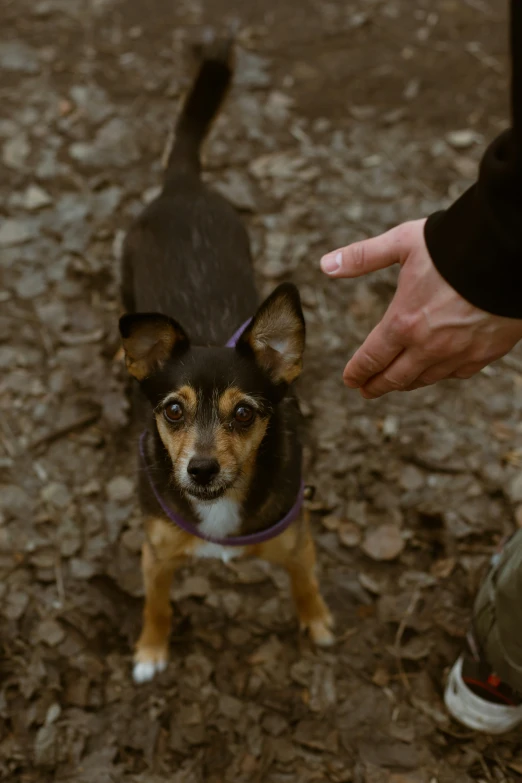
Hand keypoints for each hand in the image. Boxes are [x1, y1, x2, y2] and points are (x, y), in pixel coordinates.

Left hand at [320, 219, 521, 397]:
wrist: (510, 250)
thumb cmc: (455, 243)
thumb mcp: (403, 243)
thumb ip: (363, 257)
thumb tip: (325, 264)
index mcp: (403, 322)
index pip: (371, 358)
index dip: (357, 372)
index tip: (349, 380)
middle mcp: (428, 346)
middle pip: (395, 378)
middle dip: (376, 386)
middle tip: (365, 390)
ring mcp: (458, 354)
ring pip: (425, 379)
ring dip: (406, 383)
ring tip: (396, 383)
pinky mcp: (485, 354)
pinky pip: (456, 373)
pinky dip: (440, 374)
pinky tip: (435, 371)